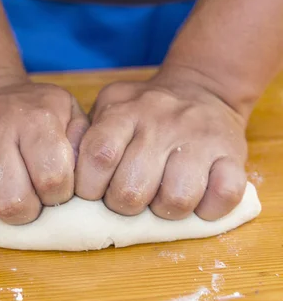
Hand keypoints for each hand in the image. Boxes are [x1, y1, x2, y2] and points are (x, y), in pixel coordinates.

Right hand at [0, 74, 87, 223]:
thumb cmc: (33, 114)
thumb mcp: (69, 115)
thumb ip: (84, 145)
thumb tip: (89, 180)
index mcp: (37, 120)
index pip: (53, 180)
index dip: (57, 196)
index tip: (53, 190)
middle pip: (10, 202)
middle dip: (22, 212)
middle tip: (23, 198)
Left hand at [75, 68, 247, 220]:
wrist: (204, 89)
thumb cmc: (146, 113)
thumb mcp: (111, 108)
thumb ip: (89, 138)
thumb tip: (67, 182)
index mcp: (124, 112)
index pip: (97, 157)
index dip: (90, 188)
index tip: (96, 193)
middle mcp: (161, 122)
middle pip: (131, 189)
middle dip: (126, 206)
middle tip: (132, 198)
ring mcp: (199, 138)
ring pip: (177, 198)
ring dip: (166, 211)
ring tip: (164, 199)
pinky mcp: (232, 153)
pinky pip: (223, 195)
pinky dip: (209, 210)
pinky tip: (199, 201)